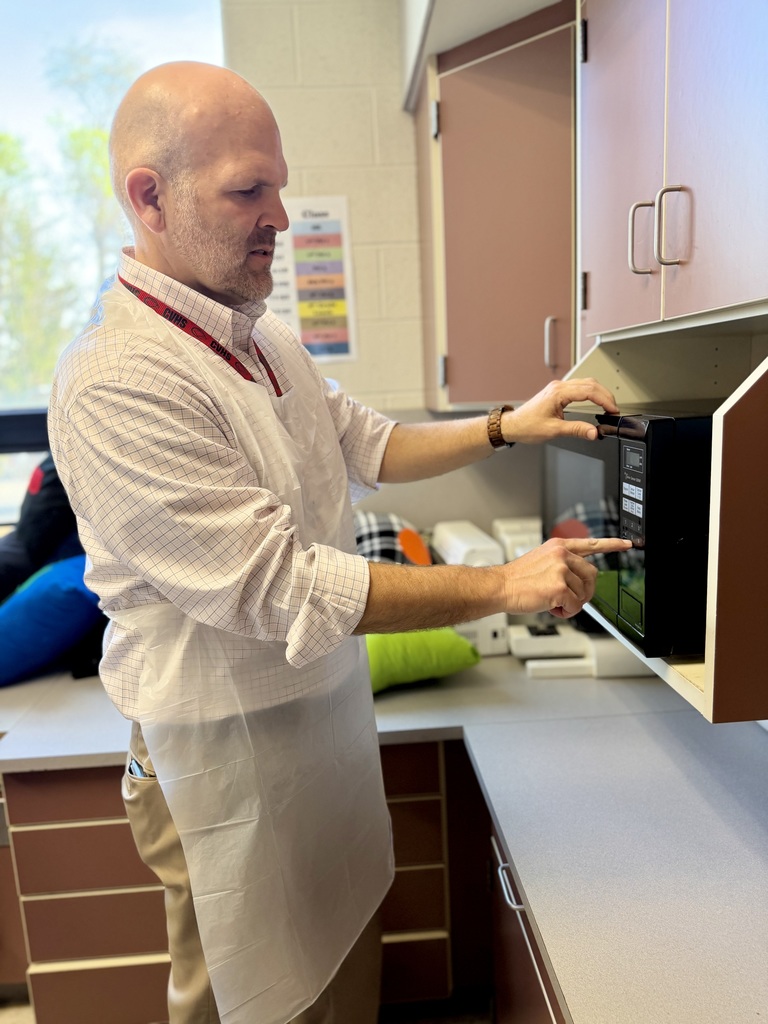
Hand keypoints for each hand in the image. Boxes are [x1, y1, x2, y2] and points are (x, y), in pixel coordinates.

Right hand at [500, 537, 631, 618]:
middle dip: (585, 591)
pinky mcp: (559, 586)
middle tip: (569, 598)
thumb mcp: (541, 561)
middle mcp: (562, 555)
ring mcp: (561, 569)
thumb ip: (562, 564)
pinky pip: (575, 605)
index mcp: (558, 546)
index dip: (612, 544)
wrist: (500, 587)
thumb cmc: (517, 579)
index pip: (590, 543)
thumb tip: (579, 581)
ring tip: (552, 602)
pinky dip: (565, 612)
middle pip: (592, 575)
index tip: (627, 544)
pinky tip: (551, 607)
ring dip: (571, 603)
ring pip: (583, 593)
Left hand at [501, 378, 619, 443]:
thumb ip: (576, 430)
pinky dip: (591, 393)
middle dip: (605, 395)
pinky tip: (595, 400)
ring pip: (585, 383)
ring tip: (608, 405)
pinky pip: (579, 387)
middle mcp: (558, 387)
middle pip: (590, 383)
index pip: (589, 390)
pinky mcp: (557, 392)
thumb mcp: (554, 430)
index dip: (604, 400)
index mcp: (558, 393)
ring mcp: (558, 388)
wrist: (513, 425)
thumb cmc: (527, 426)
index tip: (613, 410)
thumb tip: (594, 432)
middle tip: (614, 409)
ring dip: (599, 393)